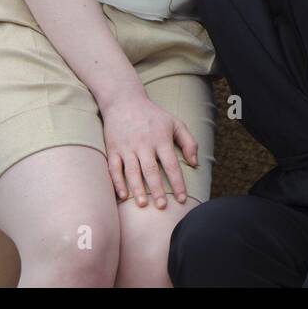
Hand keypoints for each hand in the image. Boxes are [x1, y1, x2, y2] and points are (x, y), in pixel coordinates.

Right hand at [100, 93, 197, 208]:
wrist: (124, 101)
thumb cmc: (153, 115)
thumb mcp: (175, 123)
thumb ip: (189, 142)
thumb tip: (195, 163)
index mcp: (161, 139)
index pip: (171, 164)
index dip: (177, 182)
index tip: (182, 198)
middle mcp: (143, 144)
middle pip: (151, 171)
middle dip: (157, 190)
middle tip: (162, 207)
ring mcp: (127, 147)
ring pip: (132, 172)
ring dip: (137, 189)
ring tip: (143, 205)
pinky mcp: (113, 149)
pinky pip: (114, 168)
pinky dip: (117, 182)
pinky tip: (123, 196)